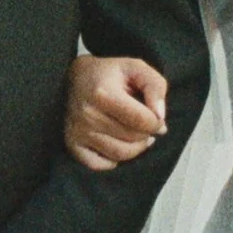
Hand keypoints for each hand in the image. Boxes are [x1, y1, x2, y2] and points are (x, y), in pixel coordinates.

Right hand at [65, 51, 168, 170]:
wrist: (75, 77)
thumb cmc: (110, 73)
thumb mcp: (136, 68)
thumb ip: (155, 87)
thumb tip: (160, 118)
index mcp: (103, 94)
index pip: (142, 121)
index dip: (157, 121)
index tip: (156, 116)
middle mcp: (87, 115)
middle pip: (133, 138)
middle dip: (146, 132)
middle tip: (143, 122)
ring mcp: (78, 132)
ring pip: (120, 154)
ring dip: (135, 147)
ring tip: (135, 133)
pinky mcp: (72, 144)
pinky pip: (100, 165)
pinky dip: (113, 160)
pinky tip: (116, 143)